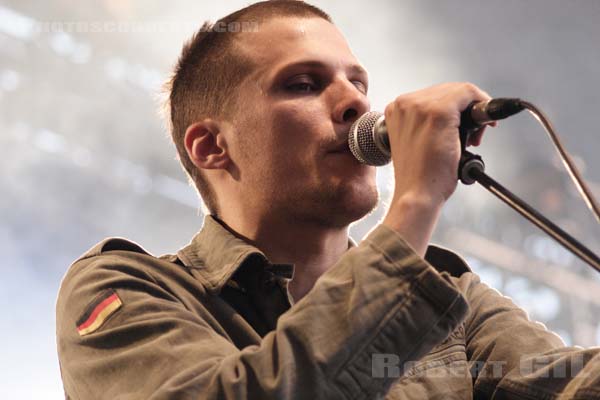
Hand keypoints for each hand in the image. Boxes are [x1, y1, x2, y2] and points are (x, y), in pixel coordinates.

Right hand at [382, 83, 491, 255]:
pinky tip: (486, 124)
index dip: (454, 108)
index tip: (465, 125)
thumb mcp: (416, 141)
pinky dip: (482, 104)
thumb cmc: (419, 175)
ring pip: (459, 91)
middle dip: (465, 109)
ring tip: (474, 137)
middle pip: (447, 90)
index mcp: (396, 110)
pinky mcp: (438, 112)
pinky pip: (467, 94)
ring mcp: (420, 106)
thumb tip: (457, 113)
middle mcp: (405, 104)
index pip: (432, 96)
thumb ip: (427, 122)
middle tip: (474, 135)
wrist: (416, 194)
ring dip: (473, 110)